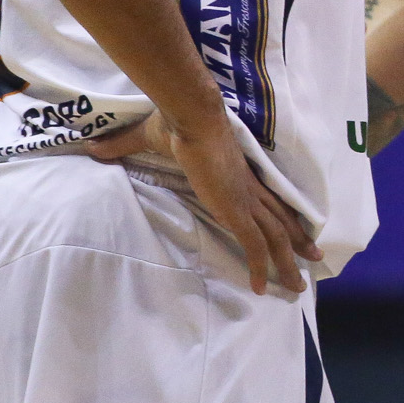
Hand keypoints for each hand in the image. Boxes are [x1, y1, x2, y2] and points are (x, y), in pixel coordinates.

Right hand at [89, 110, 321, 294]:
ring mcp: (245, 200)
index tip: (292, 230)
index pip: (266, 199)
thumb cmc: (176, 122)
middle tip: (311, 261)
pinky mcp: (237, 209)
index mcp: (237, 173)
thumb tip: (92, 146)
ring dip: (288, 262)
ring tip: (298, 286)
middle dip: (296, 243)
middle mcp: (248, 189)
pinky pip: (255, 244)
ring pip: (275, 237)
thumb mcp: (149, 137)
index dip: (279, 215)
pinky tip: (262, 287)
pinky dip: (261, 266)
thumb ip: (123, 146)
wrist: (192, 115)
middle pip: (280, 220)